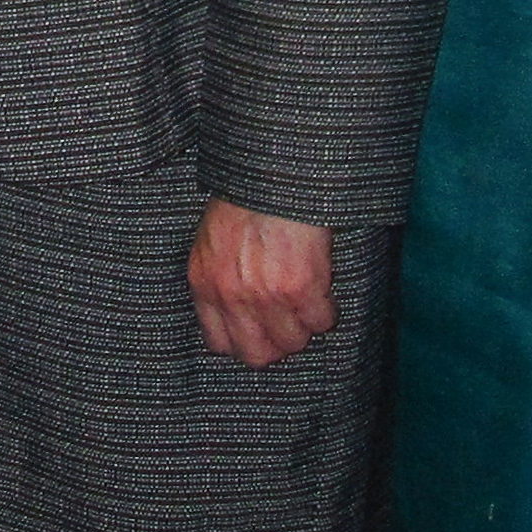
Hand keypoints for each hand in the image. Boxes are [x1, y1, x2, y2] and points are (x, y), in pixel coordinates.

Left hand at [187, 199, 337, 367]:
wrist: (270, 176)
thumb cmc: (242, 202)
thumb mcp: (211, 242)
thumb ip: (218, 279)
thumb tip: (236, 313)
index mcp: (205, 283)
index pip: (219, 342)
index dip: (243, 342)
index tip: (257, 334)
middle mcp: (232, 296)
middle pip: (258, 354)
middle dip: (276, 343)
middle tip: (288, 323)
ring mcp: (266, 296)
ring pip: (294, 341)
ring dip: (304, 324)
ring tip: (306, 298)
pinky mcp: (301, 288)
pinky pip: (321, 321)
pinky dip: (326, 309)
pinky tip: (322, 287)